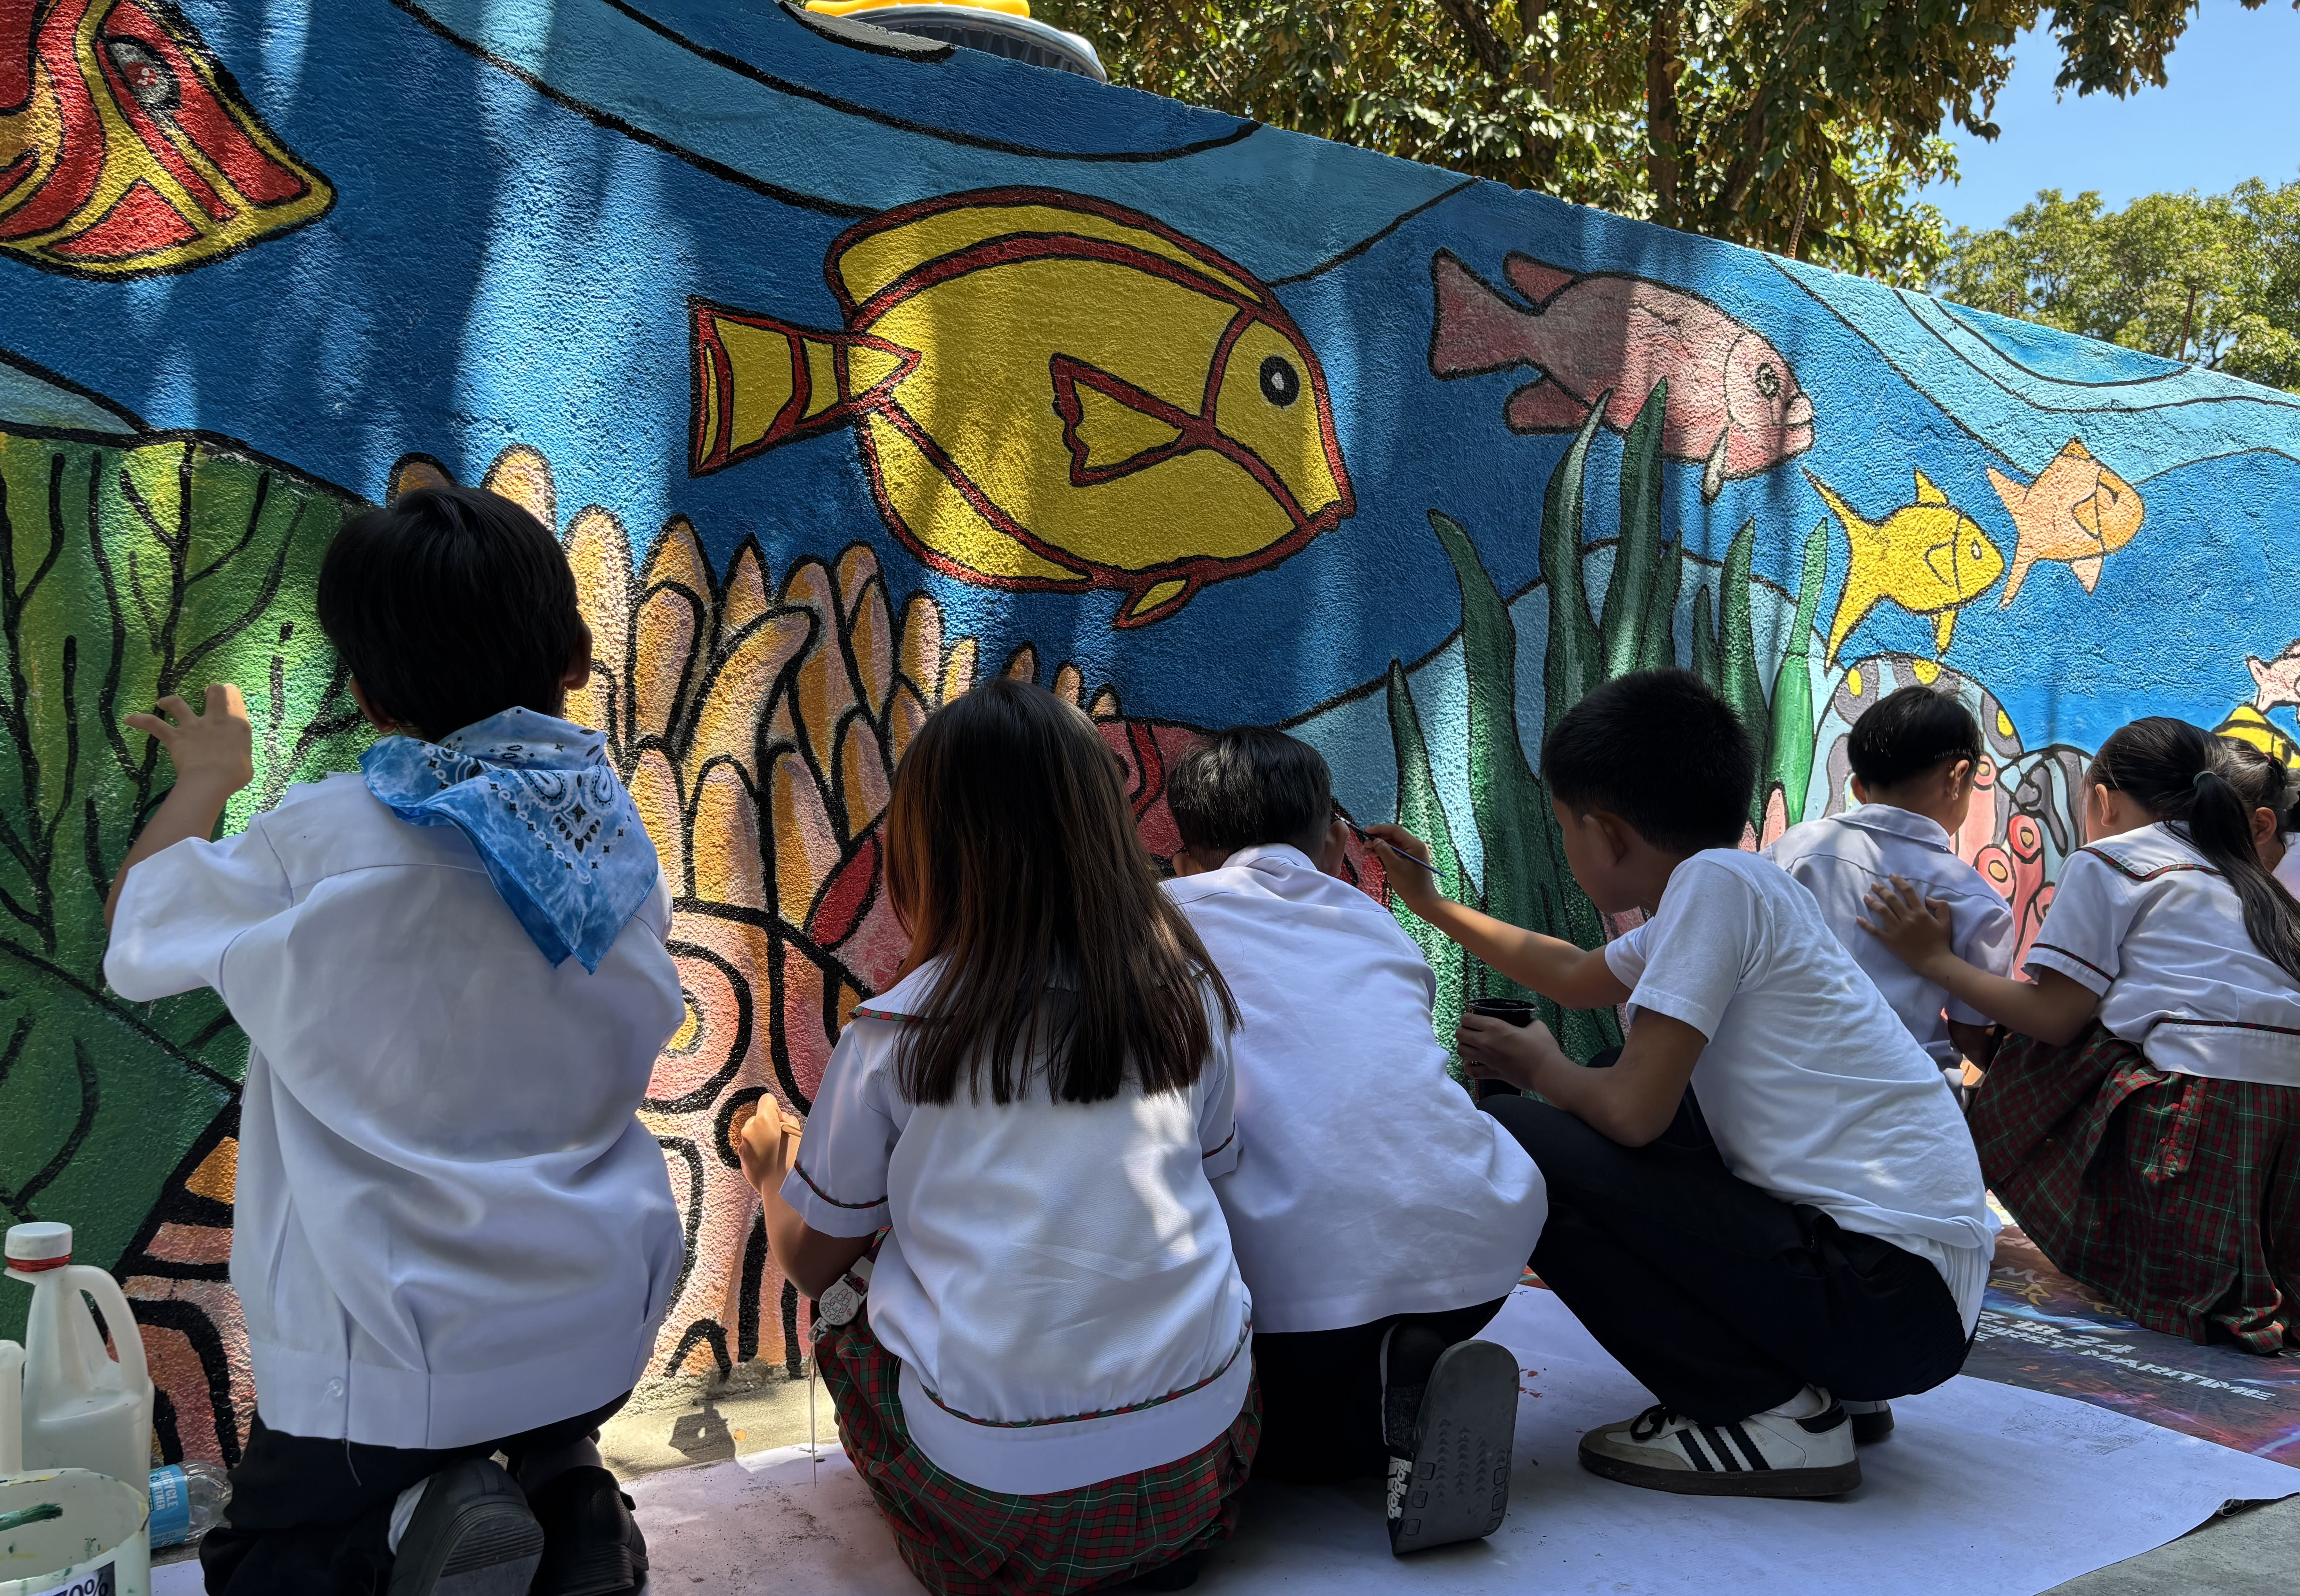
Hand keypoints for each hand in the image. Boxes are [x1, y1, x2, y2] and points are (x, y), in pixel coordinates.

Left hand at [125, 687, 252, 799]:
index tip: (230, 694)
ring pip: (179, 704)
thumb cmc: (235, 775)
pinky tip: (129, 719)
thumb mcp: (245, 762)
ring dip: (170, 701)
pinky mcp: (175, 737)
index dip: (233, 695)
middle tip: (208, 692)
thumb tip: (232, 758)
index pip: (236, 702)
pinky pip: (154, 725)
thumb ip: (238, 753)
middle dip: (212, 690)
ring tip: (162, 702)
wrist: (212, 779)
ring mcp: (193, 727)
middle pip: (215, 693)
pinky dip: (140, 720)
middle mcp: (215, 720)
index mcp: (237, 726)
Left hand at [736, 1101, 803, 1197]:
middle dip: (767, 1125)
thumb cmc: (792, 1160)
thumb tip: (780, 1118)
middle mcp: (749, 1129)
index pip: (767, 1099)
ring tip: (774, 1153)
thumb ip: (788, 1120)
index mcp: (764, 1120)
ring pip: (752, 1134)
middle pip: (758, 1117)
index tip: (781, 1121)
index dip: (775, 1108)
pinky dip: (757, 1151)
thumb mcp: (798, 1133)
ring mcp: (743, 1145)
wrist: (779, 1188)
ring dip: (761, 1138)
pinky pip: (749, 1148)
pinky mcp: (741, 1158)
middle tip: (780, 1139)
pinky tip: (768, 1161)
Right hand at [1362, 824, 1442, 913]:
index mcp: (1415, 844)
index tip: (1365, 832)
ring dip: (1379, 846)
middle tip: (1364, 846)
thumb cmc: (1409, 885)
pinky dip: (1385, 852)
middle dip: (1377, 839)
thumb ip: (1384, 850)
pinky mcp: (1410, 860)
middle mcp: (1415, 845)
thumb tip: (1376, 840)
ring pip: (1393, 844)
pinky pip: (1396, 851)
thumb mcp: (1394, 866)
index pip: (1395, 830)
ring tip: (1365, 851)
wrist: (1423, 900)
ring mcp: (1413, 852)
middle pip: (1393, 836)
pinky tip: (1374, 854)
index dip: (1379, 829)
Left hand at [1456, 1013, 1567, 1092]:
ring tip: (1472, 1046)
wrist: (1546, 1071)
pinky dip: (1468, 1067)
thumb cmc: (1542, 1046)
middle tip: (1472, 1032)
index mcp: (1495, 1027)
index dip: (1468, 1018)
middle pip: (1460, 1035)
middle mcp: (1486, 1042)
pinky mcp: (1492, 1073)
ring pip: (1461, 1052)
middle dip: (1462, 1031)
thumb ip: (1526, 1021)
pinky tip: (1473, 1063)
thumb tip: (1526, 1022)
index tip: (1474, 1019)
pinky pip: (1471, 1072)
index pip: (1467, 1019)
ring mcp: (1487, 1059)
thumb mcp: (1536, 1025)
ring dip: (1464, 1047)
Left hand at [1858, 875, 1955, 974]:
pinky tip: (1858, 919)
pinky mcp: (1890, 941)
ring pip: (1882, 911)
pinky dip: (1865, 925)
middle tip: (1874, 884)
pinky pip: (1875, 931)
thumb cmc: (1940, 941)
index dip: (1898, 881)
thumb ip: (1941, 906)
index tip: (1891, 876)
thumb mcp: (1946, 921)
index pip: (1907, 892)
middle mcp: (1908, 918)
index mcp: (1921, 912)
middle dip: (1881, 889)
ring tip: (1866, 896)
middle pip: (1891, 899)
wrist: (1935, 961)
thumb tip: (1927, 897)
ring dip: (1872, 902)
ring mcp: (1898, 930)